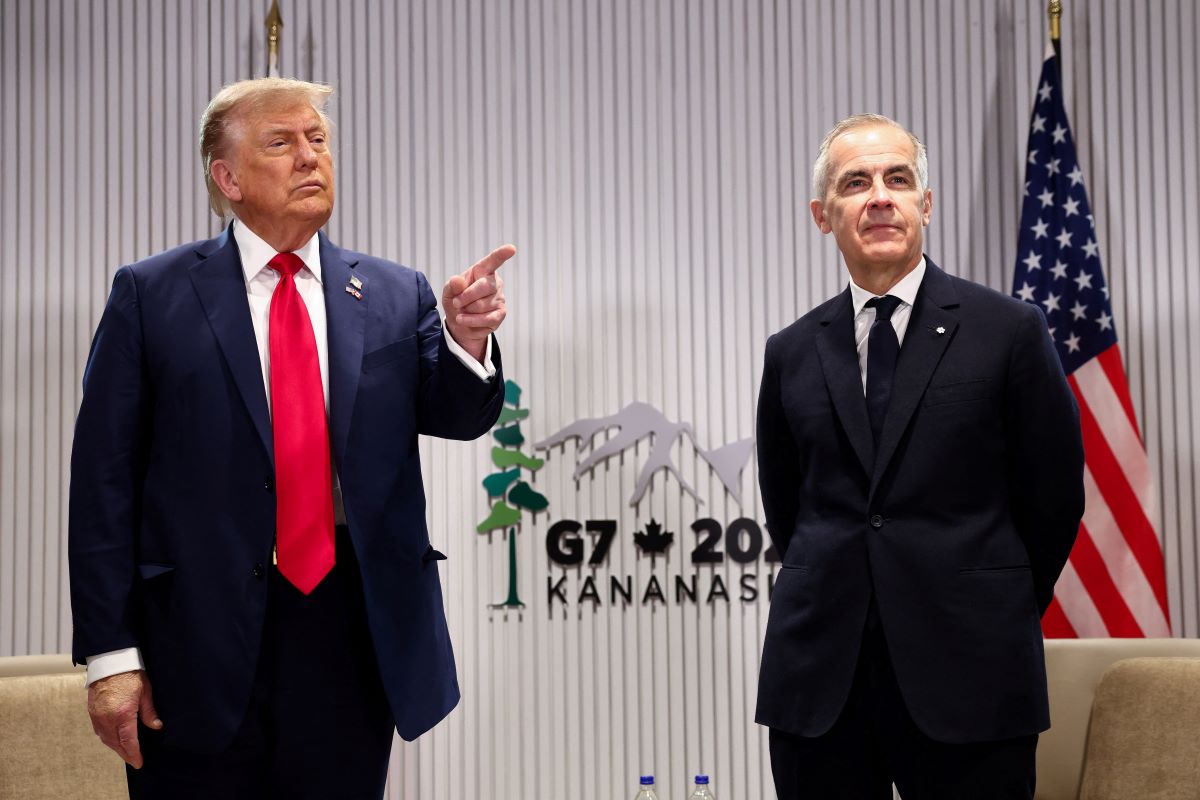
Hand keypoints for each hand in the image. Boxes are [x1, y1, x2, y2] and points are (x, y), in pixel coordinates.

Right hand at [87, 669, 161, 768]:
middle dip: (125, 753)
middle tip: (134, 760)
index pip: (128, 741)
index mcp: (123, 714)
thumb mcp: (146, 692)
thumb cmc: (130, 674)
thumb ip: (150, 712)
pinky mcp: (92, 712)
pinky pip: (99, 731)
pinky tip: (114, 739)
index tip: (139, 762)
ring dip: (116, 747)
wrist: (110, 661)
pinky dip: (107, 738)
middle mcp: (107, 718)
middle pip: (115, 743)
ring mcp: (97, 716)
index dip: (133, 754)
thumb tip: (157, 727)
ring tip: (126, 752)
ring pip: (106, 739)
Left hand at [442, 244, 514, 361]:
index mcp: (482, 271)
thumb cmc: (456, 303)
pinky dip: (472, 321)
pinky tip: (464, 320)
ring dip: (467, 310)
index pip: (493, 261)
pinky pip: (487, 318)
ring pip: (482, 304)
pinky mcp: (501, 313)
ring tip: (463, 311)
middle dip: (466, 296)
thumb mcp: (449, 292)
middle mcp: (494, 282)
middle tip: (456, 303)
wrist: (460, 325)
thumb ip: (452, 285)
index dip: (502, 254)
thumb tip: (457, 280)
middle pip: (485, 286)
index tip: (511, 248)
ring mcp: (500, 298)